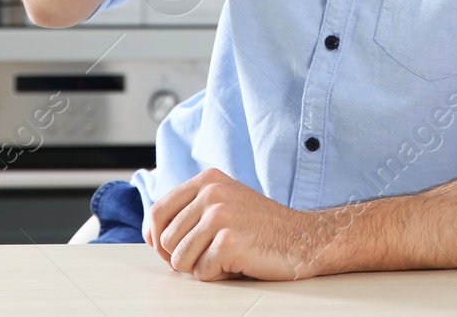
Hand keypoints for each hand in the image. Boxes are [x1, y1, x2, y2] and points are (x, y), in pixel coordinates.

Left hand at [147, 168, 326, 281]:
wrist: (303, 239)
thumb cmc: (261, 228)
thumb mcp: (224, 203)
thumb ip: (192, 210)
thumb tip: (153, 233)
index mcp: (207, 180)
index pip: (157, 211)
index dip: (155, 237)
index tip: (165, 250)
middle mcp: (211, 192)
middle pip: (164, 239)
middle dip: (181, 257)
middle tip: (208, 256)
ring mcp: (220, 215)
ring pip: (179, 259)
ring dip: (200, 267)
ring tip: (226, 257)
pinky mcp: (228, 240)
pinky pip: (202, 272)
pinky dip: (218, 275)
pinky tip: (238, 263)